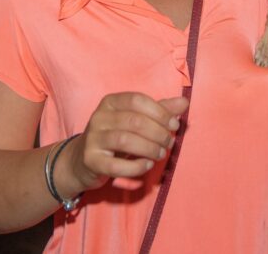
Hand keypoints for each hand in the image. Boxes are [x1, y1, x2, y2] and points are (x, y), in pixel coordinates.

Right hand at [68, 93, 188, 191]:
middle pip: (134, 121)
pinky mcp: (90, 161)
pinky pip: (116, 165)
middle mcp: (99, 117)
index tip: (174, 124)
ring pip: (125, 141)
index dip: (159, 112)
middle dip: (158, 133)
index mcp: (111, 102)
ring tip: (160, 154)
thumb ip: (160, 111)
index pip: (137, 100)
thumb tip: (184, 102)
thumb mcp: (137, 120)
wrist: (83, 160)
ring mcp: (92, 139)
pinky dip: (137, 166)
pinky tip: (147, 165)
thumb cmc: (116, 136)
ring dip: (149, 148)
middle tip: (169, 143)